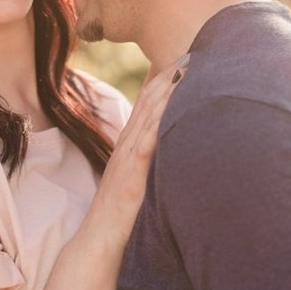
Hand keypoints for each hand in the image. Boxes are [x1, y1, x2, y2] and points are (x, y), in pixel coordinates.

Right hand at [87, 61, 183, 247]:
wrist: (99, 240)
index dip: (164, 76)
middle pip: (149, 100)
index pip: (148, 101)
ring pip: (148, 117)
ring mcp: (128, 159)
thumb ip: (151, 156)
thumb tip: (169, 141)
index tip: (185, 55)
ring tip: (187, 68)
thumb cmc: (122, 209)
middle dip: (170, 74)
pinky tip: (173, 112)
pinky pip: (146, 148)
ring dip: (167, 92)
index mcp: (131, 143)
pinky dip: (159, 127)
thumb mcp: (139, 175)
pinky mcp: (132, 177)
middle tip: (191, 48)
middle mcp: (129, 145)